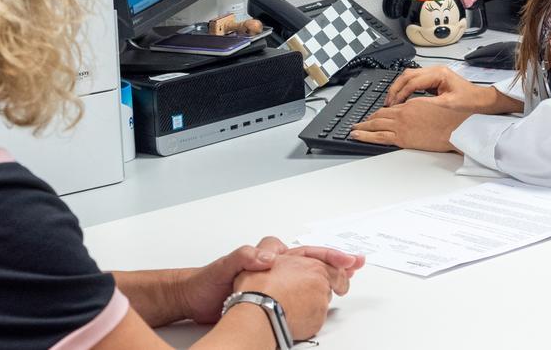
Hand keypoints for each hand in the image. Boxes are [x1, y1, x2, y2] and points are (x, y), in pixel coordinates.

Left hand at [180, 236, 363, 323]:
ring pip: (309, 275)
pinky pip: (298, 293)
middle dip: (337, 262)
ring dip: (329, 275)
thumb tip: (266, 257)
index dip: (329, 255)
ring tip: (348, 278)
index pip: (306, 251)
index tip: (347, 261)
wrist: (193, 299)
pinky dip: (314, 293)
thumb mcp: (225, 267)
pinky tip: (323, 299)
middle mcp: (273, 265)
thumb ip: (245, 258)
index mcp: (268, 255)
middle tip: (358, 264)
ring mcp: (272, 280)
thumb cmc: (206, 282)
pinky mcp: (268, 296)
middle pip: (313, 260)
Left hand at [352, 97, 468, 150]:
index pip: (390, 108)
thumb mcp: (434, 107)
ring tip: (354, 129)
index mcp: (411, 105)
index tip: (374, 115)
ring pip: (375, 124)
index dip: (379, 112)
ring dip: (362, 126)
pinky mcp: (402, 138)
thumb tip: (413, 112)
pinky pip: (378, 137)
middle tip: (359, 122)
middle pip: (379, 115)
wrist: (458, 130)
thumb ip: (421, 108)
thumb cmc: (451, 120)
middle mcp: (403, 114)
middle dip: (367, 119)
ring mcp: (401, 126)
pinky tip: (357, 135)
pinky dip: (365, 135)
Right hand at [385, 66, 498, 112]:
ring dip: (399, 88)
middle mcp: (435, 70)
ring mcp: (434, 74)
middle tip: (389, 103)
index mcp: (439, 74)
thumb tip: (409, 106)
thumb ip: (428, 103)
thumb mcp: (448, 105)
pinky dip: (405, 89)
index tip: (395, 105)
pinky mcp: (433, 80)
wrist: (482, 101)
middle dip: (396, 89)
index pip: (412, 81)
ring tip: (392, 101)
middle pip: (407, 75)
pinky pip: (414, 81)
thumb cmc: (471, 102)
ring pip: (409, 77)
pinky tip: (402, 99)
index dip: (401, 93)